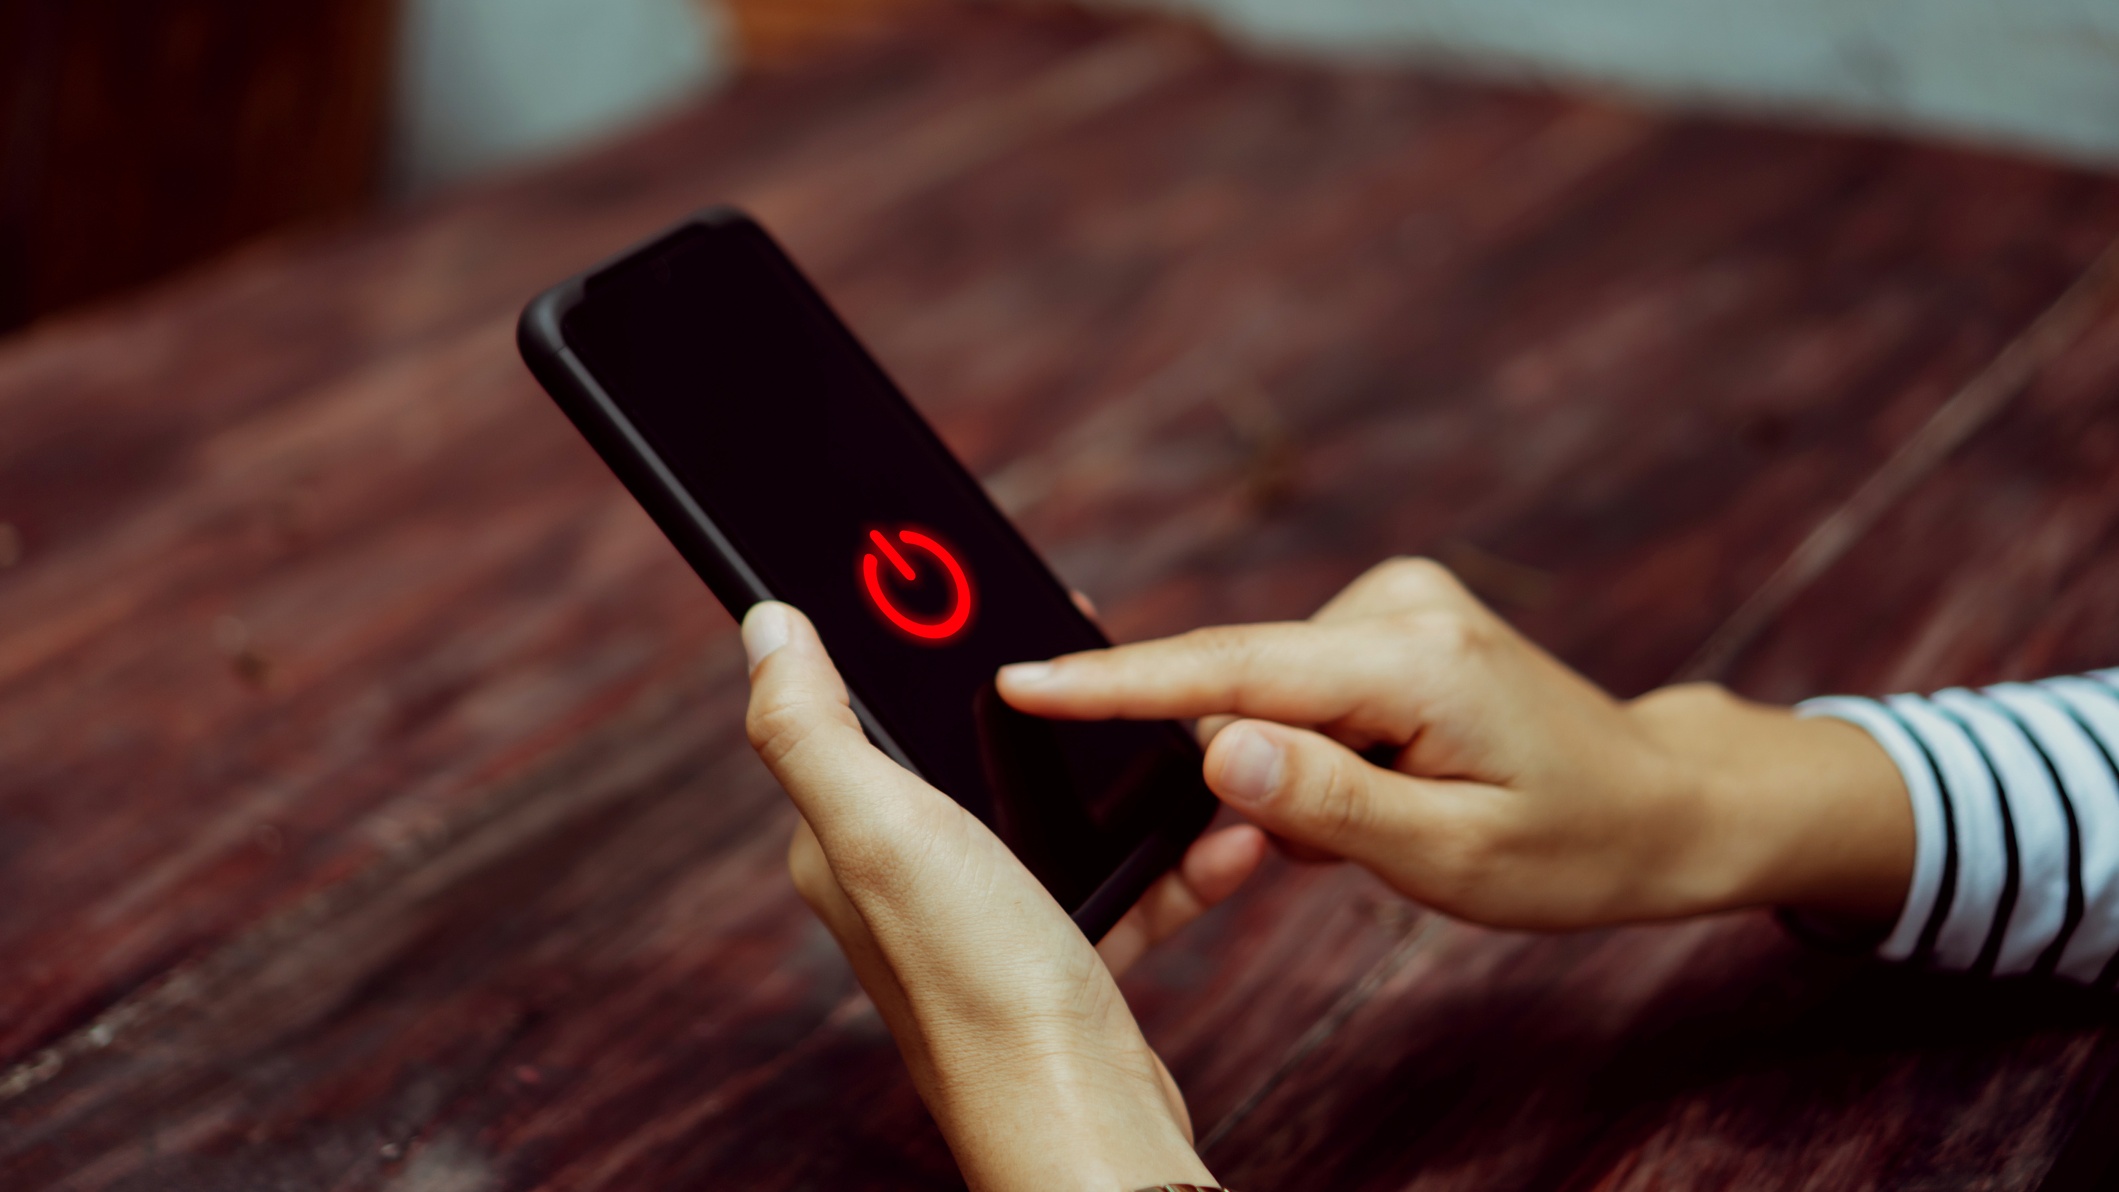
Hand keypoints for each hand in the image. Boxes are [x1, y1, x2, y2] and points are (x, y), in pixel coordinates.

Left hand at [742, 602, 1218, 1191]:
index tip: (975, 586)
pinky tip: (1217, 836)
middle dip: (1042, 701)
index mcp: (847, 840)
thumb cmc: (981, 981)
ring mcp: (985, 918)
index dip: (914, 643)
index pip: (863, 710)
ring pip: (1057, 807)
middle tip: (1100, 647)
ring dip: (1121, 775)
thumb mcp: (883, 830)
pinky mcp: (1060, 954)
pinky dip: (1170, 854)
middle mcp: (906, 878)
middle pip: (974, 751)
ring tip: (1185, 741)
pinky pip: (1120, 875)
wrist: (1086, 1121)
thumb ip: (814, 727)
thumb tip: (765, 625)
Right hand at [999, 557, 1914, 930]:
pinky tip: (1363, 796)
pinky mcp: (1390, 620)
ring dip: (1278, 779)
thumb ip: (1328, 805)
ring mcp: (1395, 604)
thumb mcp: (1453, 858)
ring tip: (1354, 834)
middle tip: (1275, 867)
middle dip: (1230, 782)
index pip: (1235, 669)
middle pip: (1245, 691)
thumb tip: (1211, 754)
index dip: (1119, 684)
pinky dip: (1304, 755)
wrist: (1660, 801)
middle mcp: (1399, 606)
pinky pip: (1299, 693)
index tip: (1020, 681)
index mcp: (1415, 660)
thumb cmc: (1573, 844)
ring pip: (1267, 700)